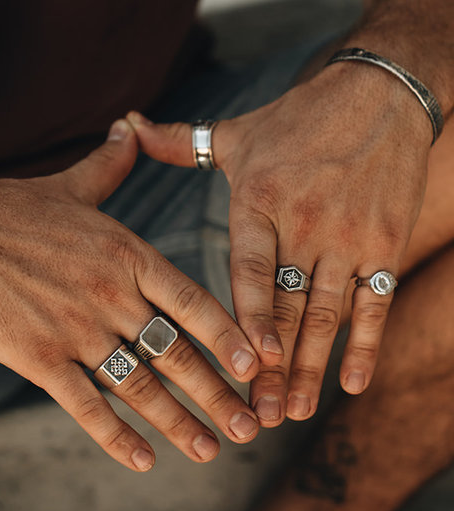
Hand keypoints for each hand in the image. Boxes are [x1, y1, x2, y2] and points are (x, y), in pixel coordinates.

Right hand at [0, 119, 261, 471]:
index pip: (193, 302)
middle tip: (249, 427)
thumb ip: (112, 162)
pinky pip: (88, 408)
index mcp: (127, 254)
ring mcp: (77, 331)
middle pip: (177, 354)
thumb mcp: (73, 184)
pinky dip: (118, 438)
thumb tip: (132, 125)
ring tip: (210, 450)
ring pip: (141, 388)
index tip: (257, 366)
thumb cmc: (13, 208)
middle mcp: (111, 295)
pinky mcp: (41, 359)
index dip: (229, 338)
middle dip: (218, 395)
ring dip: (180, 424)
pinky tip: (143, 460)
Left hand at [128, 60, 429, 426]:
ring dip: (311, 368)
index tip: (242, 362)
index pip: (250, 267)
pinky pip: (374, 303)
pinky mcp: (384, 243)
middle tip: (257, 415)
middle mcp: (304, 222)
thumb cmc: (299, 117)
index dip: (247, 316)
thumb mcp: (238, 133)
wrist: (379, 96)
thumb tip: (127, 123)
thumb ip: (180, 142)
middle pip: (286, 305)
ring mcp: (348, 237)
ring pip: (326, 314)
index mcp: (260, 197)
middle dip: (272, 365)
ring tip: (292, 412)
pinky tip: (351, 384)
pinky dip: (364, 345)